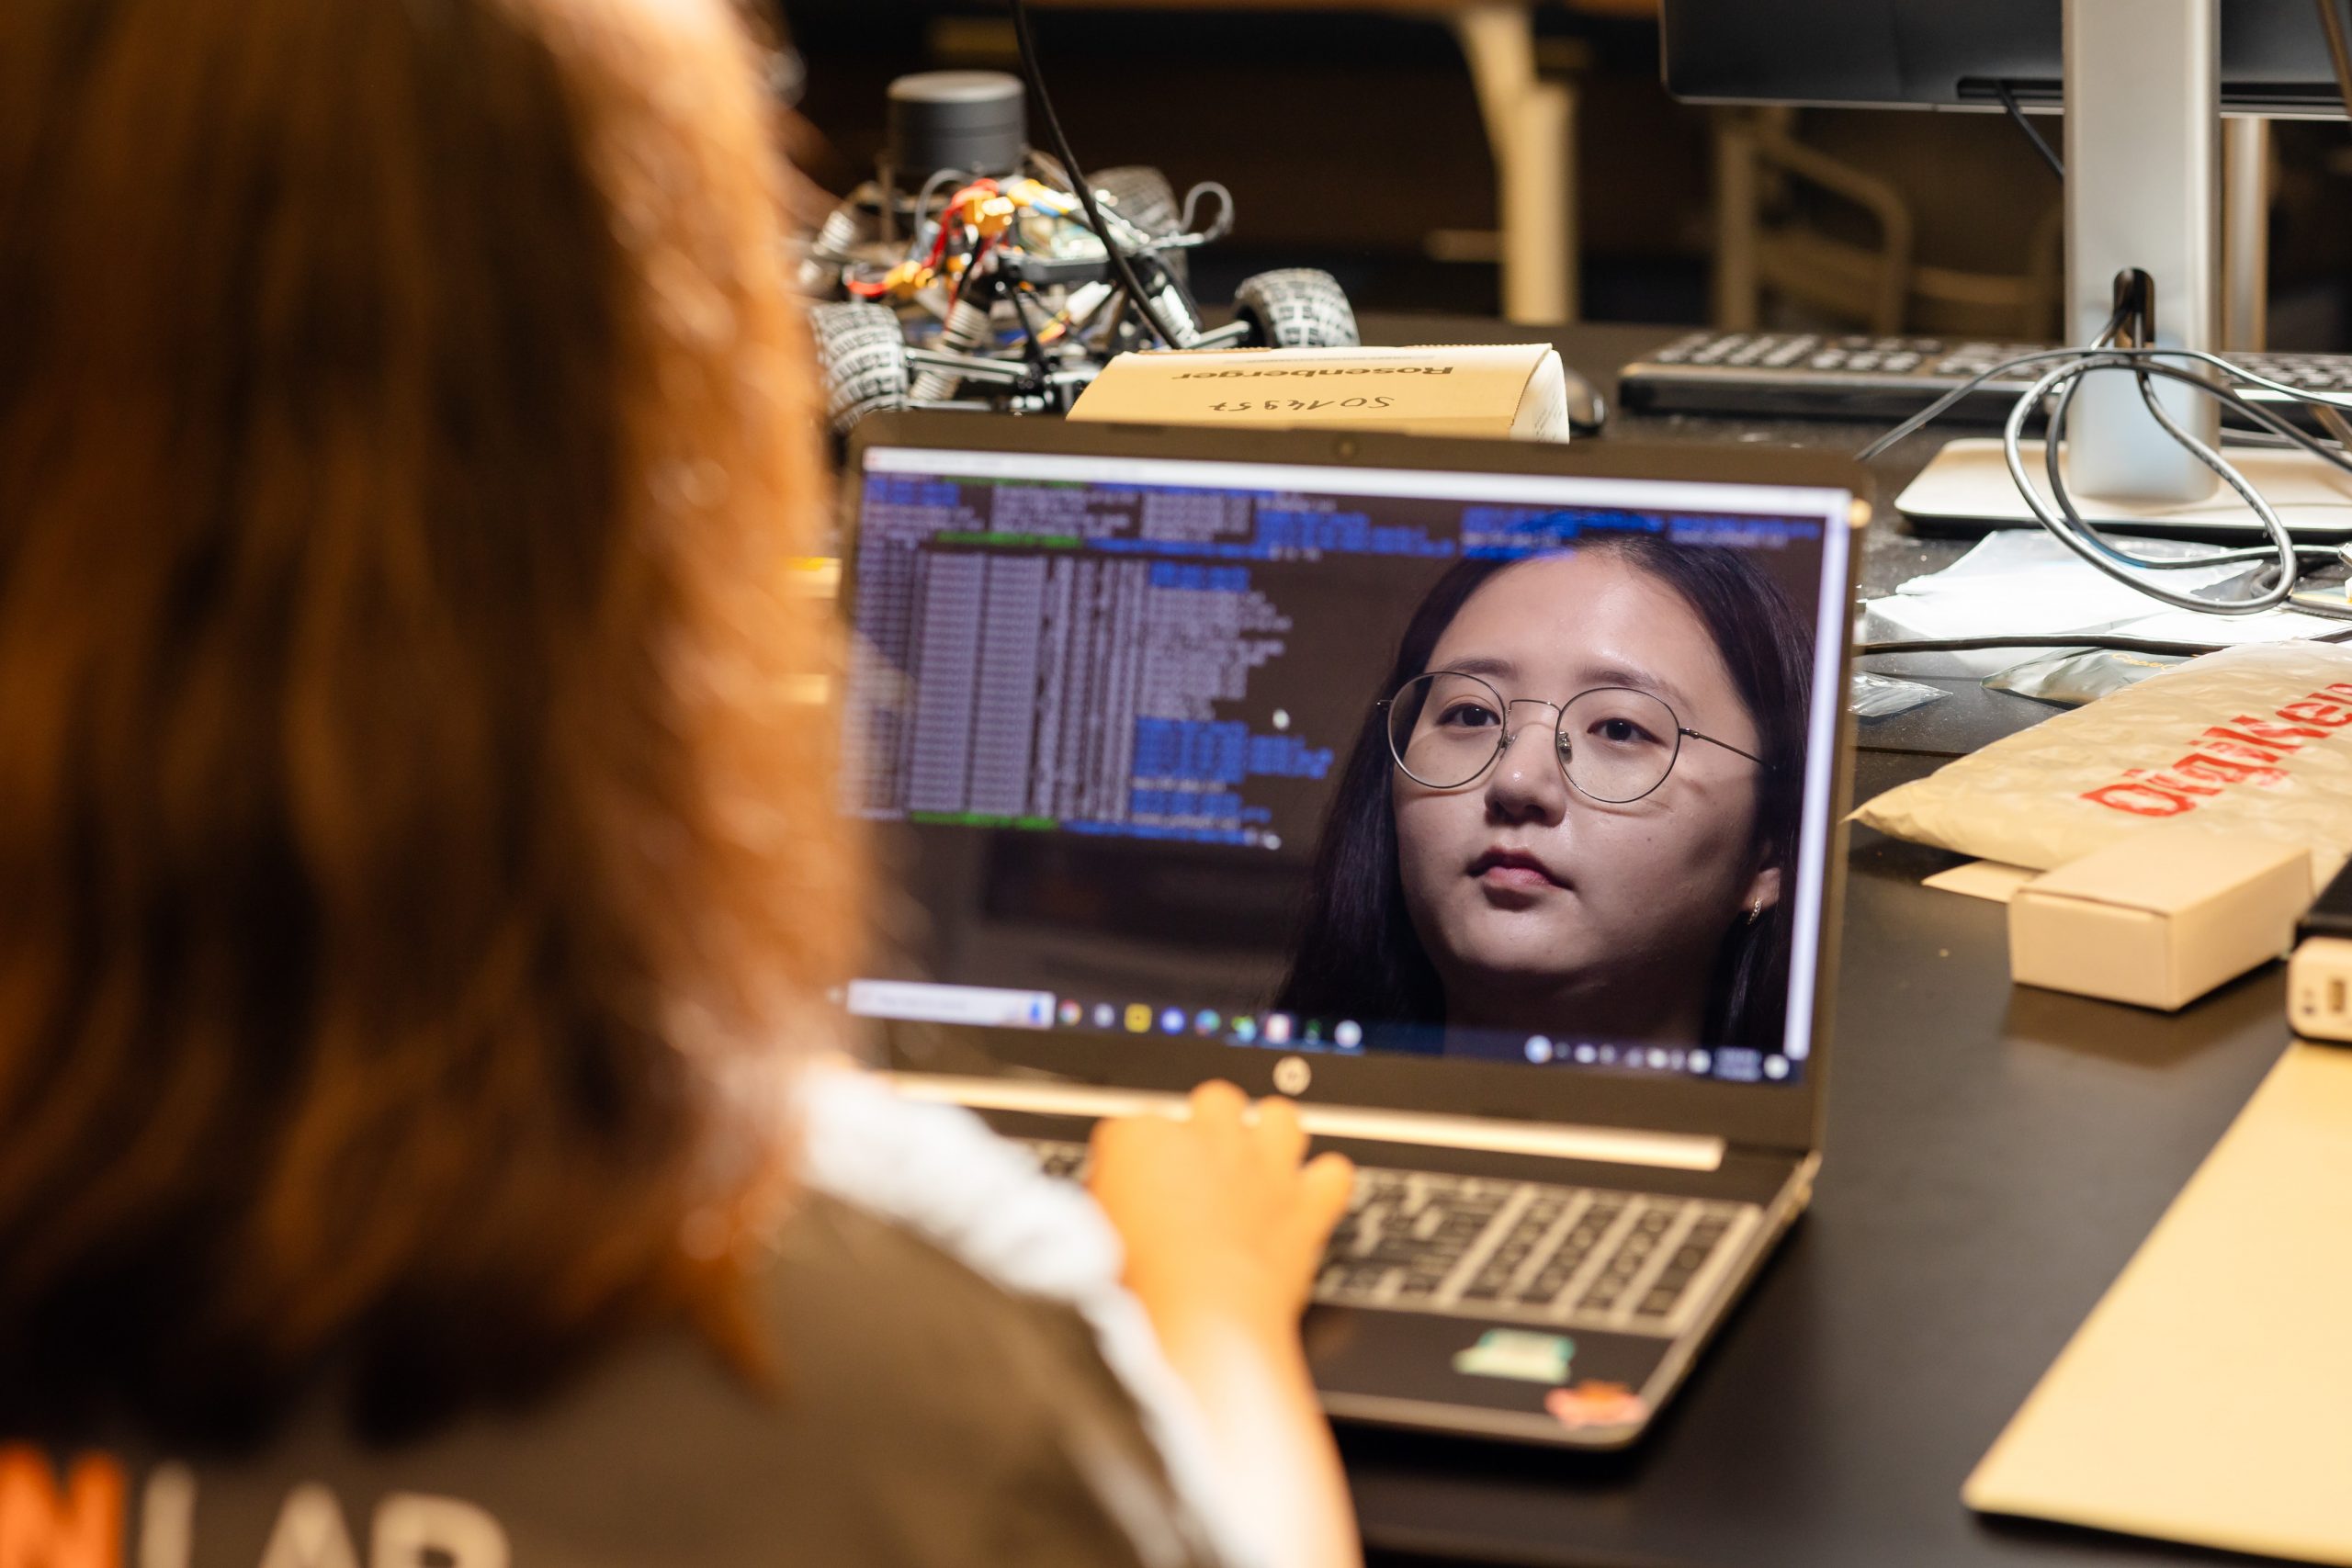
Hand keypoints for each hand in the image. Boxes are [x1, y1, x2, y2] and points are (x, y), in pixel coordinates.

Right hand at [1087, 1081, 1354, 1332]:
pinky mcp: (1306, 1201)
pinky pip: (1332, 1172)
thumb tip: (1112, 1208)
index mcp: (1142, 1138)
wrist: (1199, 1324)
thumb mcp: (1093, 1238)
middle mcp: (1207, 1137)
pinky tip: (1308, 1202)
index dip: (1137, 1161)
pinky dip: (1324, 1185)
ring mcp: (1262, 1164)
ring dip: (1273, 1138)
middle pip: (1214, 1101)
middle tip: (1201, 1173)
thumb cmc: (1141, 1291)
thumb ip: (1108, 1204)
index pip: (1134, 1126)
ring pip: (1280, 1116)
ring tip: (1259, 1170)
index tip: (1136, 1188)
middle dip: (1210, 1130)